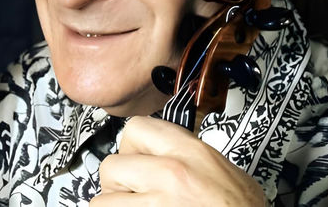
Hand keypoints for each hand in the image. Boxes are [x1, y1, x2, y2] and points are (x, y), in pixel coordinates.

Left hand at [90, 116, 265, 205]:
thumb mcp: (224, 170)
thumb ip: (190, 154)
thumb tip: (163, 150)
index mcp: (191, 153)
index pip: (135, 128)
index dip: (131, 145)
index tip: (135, 157)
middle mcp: (171, 176)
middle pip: (111, 165)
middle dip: (118, 180)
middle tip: (132, 191)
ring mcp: (157, 206)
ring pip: (103, 201)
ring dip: (115, 204)